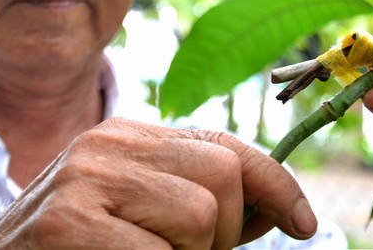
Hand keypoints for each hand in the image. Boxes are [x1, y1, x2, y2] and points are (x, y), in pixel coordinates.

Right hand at [0, 118, 315, 248]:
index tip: (304, 222)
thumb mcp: (142, 212)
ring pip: (200, 215)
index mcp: (130, 135)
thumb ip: (202, 205)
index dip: (276, 183)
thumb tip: (277, 208)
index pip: (225, 146)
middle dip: (223, 234)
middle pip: (222, 178)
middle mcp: (109, 142)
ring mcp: (85, 177)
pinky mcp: (67, 221)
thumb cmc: (78, 247)